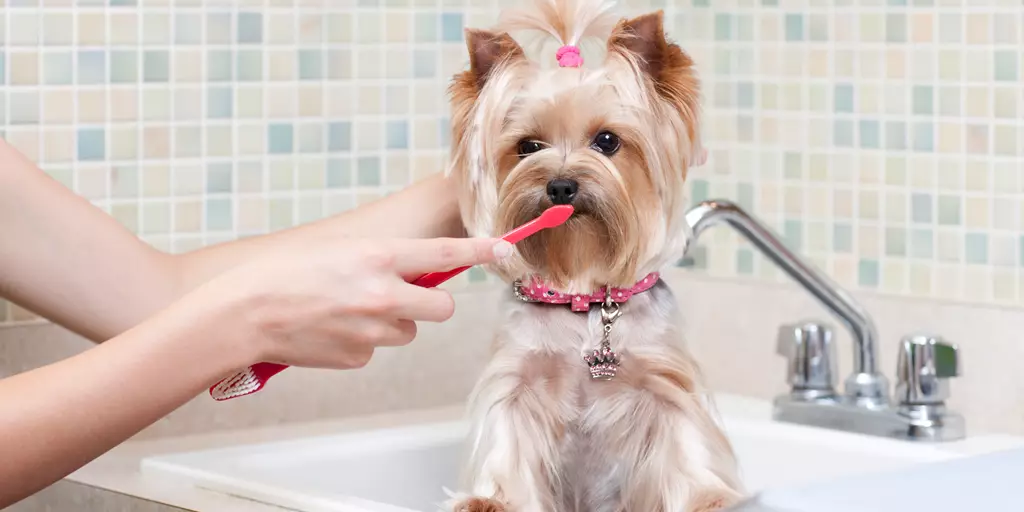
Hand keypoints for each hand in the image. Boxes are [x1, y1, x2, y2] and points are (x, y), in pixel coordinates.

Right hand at [184, 237, 511, 370]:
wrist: (243, 314)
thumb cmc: (282, 273)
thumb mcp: (337, 248)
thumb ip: (380, 258)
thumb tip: (412, 268)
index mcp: (378, 257)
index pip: (445, 254)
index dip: (481, 250)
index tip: (504, 249)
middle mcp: (383, 294)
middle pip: (442, 309)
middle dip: (432, 304)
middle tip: (408, 296)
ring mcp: (372, 330)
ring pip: (407, 331)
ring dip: (391, 322)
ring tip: (348, 310)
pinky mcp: (358, 356)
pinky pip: (376, 349)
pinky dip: (362, 341)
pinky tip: (332, 329)